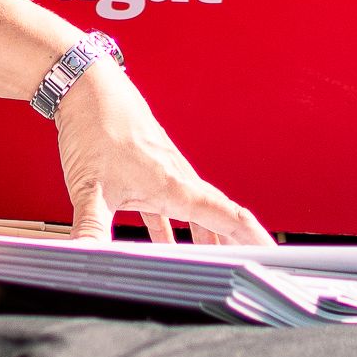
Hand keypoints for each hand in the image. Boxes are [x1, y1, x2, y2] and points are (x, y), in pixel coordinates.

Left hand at [56, 64, 268, 244]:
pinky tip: (167, 243)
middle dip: (236, 243)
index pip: (226, 216)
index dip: (253, 237)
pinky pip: (169, 204)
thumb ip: (90, 228)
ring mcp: (164, 170)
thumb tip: (84, 256)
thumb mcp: (89, 187)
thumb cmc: (94, 127)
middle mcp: (177, 177)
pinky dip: (174, 226)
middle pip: (217, 217)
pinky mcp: (148, 167)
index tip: (273, 255)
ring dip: (207, 236)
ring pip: (195, 211)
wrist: (86, 87)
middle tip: (252, 268)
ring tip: (215, 260)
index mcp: (174, 186)